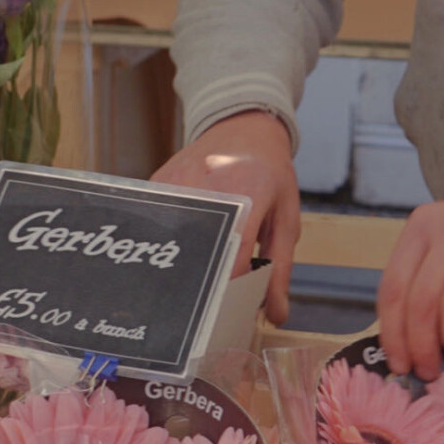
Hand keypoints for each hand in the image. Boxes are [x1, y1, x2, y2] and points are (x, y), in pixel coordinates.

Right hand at [150, 111, 299, 323]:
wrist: (242, 126)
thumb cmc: (270, 174)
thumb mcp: (285, 218)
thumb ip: (281, 267)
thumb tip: (276, 315)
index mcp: (247, 194)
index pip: (232, 257)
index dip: (229, 293)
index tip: (227, 317)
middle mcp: (208, 188)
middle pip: (197, 254)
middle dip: (202, 286)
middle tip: (206, 311)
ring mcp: (178, 185)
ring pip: (173, 243)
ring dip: (182, 266)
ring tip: (191, 284)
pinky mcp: (157, 185)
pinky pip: (159, 226)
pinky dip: (168, 245)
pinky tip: (177, 253)